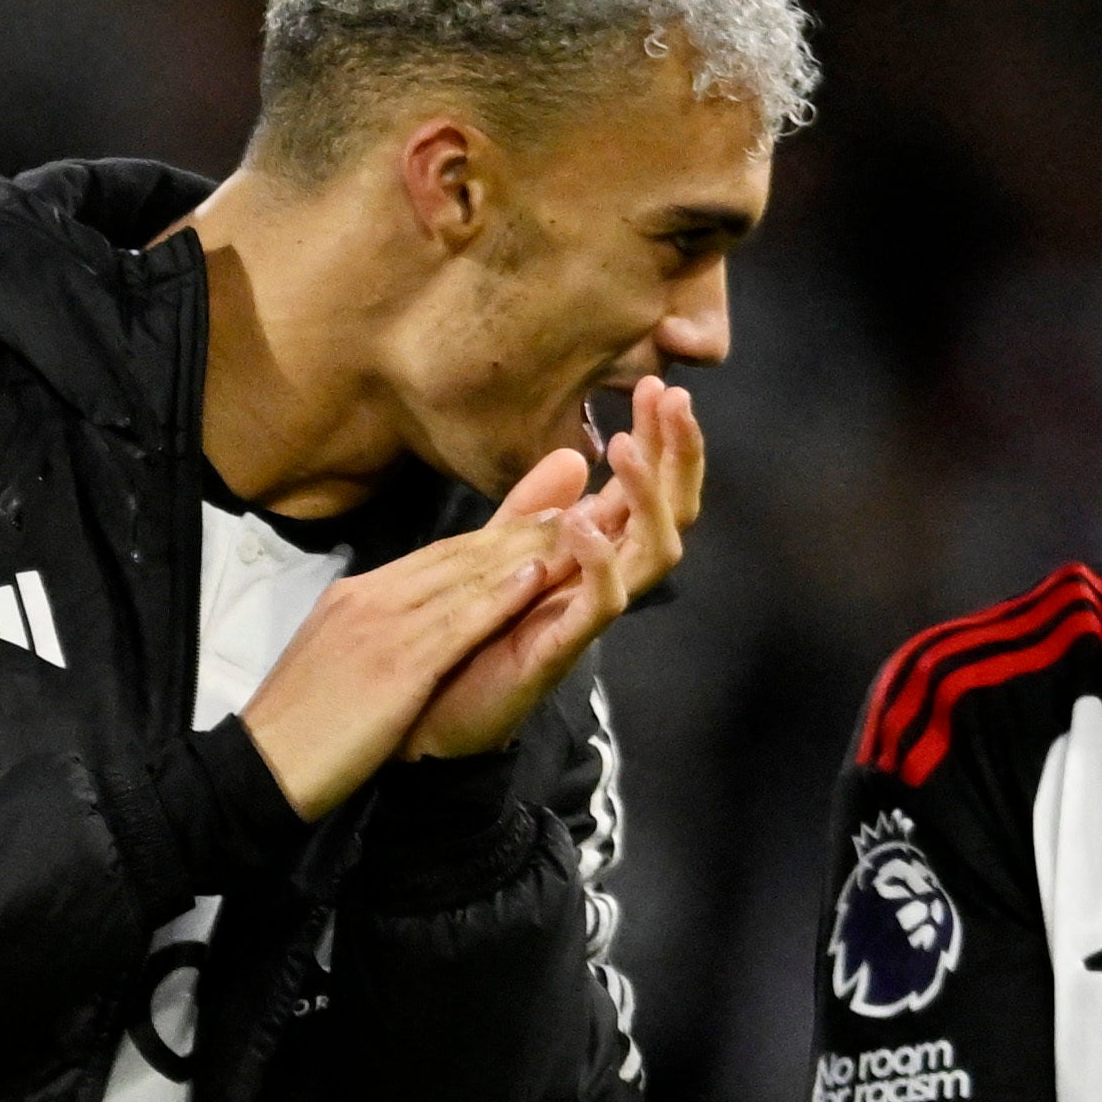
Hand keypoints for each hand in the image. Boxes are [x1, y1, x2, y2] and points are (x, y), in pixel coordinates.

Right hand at [232, 512, 586, 818]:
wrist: (263, 768)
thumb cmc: (296, 727)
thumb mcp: (330, 661)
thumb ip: (366, 633)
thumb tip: (397, 624)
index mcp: (352, 597)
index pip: (432, 558)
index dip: (487, 538)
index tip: (533, 520)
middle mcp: (370, 597)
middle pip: (455, 555)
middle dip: (515, 529)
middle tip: (570, 504)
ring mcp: (383, 627)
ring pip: (465, 577)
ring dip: (523, 549)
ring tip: (573, 526)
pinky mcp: (397, 664)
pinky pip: (460, 621)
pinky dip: (503, 594)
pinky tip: (540, 574)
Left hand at [403, 379, 711, 762]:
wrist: (424, 718)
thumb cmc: (467, 639)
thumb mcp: (499, 555)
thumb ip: (533, 511)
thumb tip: (575, 455)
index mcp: (592, 554)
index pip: (647, 487)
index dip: (660, 438)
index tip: (655, 383)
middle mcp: (603, 579)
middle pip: (671, 511)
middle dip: (677, 453)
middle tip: (673, 397)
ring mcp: (586, 614)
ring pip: (652, 552)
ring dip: (645, 495)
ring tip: (629, 446)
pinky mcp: (561, 649)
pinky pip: (602, 604)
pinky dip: (600, 561)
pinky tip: (585, 522)